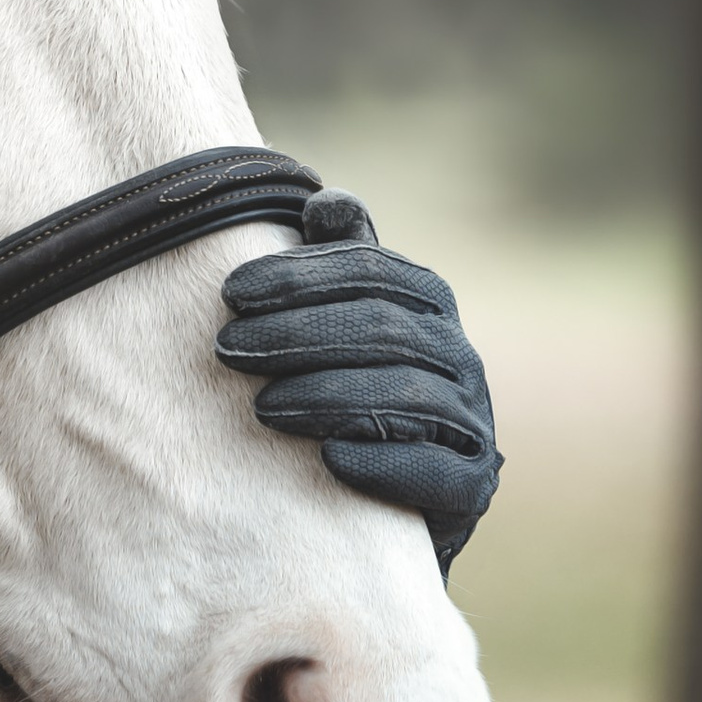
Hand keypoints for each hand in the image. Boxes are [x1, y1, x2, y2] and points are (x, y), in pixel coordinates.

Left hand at [218, 198, 501, 570]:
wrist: (395, 498)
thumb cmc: (352, 387)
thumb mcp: (343, 321)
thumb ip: (337, 264)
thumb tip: (325, 203)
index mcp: (431, 305)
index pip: (373, 271)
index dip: (301, 276)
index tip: (231, 292)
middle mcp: (462, 357)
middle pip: (385, 331)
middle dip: (299, 335)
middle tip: (228, 349)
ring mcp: (473, 422)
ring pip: (409, 397)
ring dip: (329, 398)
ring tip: (262, 408)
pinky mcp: (472, 487)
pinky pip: (438, 472)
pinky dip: (384, 461)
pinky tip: (329, 459)